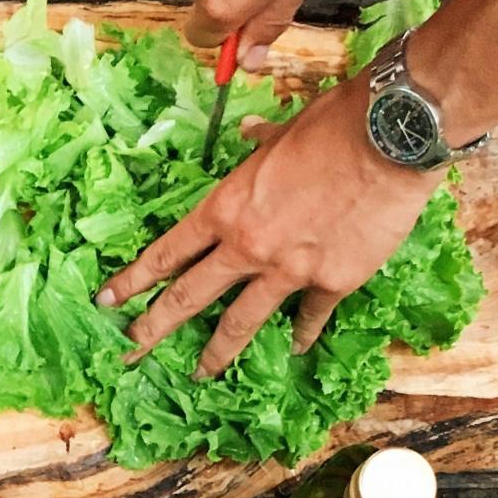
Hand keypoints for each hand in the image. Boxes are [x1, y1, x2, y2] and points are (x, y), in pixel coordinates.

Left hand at [97, 77, 439, 378]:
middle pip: (189, 296)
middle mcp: (248, 246)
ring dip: (217, 352)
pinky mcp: (332, 282)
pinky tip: (294, 347)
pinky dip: (302, 333)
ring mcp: (289, 270)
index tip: (108, 301)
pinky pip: (309, 317)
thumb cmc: (332, 124)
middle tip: (131, 350)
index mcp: (226, 208)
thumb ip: (259, 146)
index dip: (134, 280)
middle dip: (155, 326)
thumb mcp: (282, 132)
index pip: (168, 253)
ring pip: (241, 322)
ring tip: (200, 373)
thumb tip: (248, 136)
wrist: (389, 139)